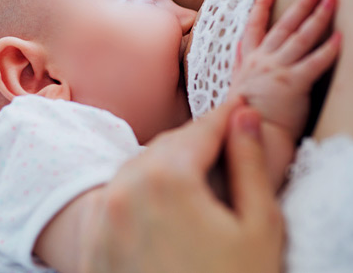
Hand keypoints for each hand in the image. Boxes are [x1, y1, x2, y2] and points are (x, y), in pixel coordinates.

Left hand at [80, 99, 283, 272]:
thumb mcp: (260, 227)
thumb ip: (250, 164)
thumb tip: (244, 116)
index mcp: (166, 179)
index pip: (201, 131)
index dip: (227, 117)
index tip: (242, 106)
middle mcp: (123, 190)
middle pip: (166, 147)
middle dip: (197, 141)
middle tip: (225, 136)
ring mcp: (102, 220)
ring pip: (137, 170)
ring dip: (168, 165)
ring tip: (200, 171)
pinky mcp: (93, 246)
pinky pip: (118, 200)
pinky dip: (142, 193)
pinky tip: (168, 206)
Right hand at [231, 0, 339, 139]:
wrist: (246, 137)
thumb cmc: (243, 117)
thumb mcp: (235, 87)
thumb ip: (239, 65)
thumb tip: (238, 47)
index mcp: (249, 62)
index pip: (254, 28)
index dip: (261, 8)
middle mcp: (262, 61)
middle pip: (284, 26)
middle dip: (301, 5)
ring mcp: (277, 70)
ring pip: (300, 37)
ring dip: (317, 17)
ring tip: (332, 0)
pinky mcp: (293, 84)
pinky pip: (314, 63)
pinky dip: (328, 49)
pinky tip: (340, 38)